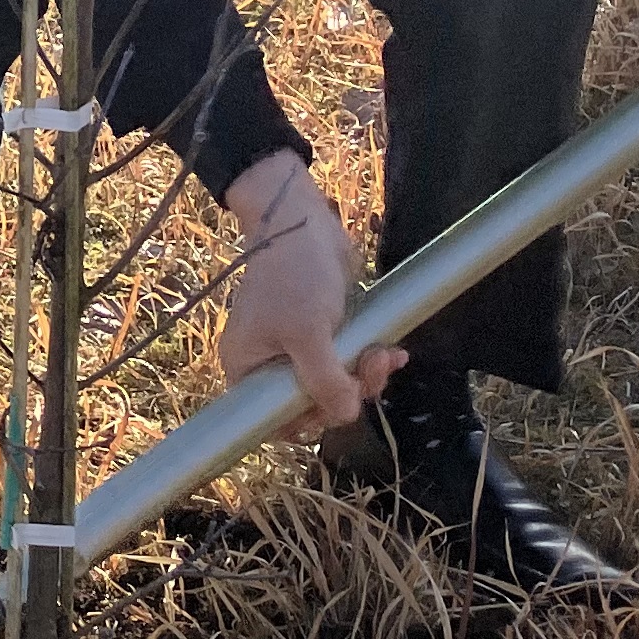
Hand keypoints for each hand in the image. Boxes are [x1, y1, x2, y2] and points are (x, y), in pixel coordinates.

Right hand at [214, 149, 398, 432]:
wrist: (303, 218)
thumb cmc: (293, 275)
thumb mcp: (307, 333)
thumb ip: (325, 381)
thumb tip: (346, 416)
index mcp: (248, 367)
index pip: (274, 419)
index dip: (308, 420)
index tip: (336, 404)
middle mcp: (269, 362)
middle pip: (311, 403)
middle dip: (347, 391)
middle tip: (373, 369)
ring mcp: (297, 347)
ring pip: (336, 383)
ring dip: (366, 374)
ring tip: (386, 355)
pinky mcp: (324, 331)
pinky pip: (348, 360)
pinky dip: (369, 358)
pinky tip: (391, 351)